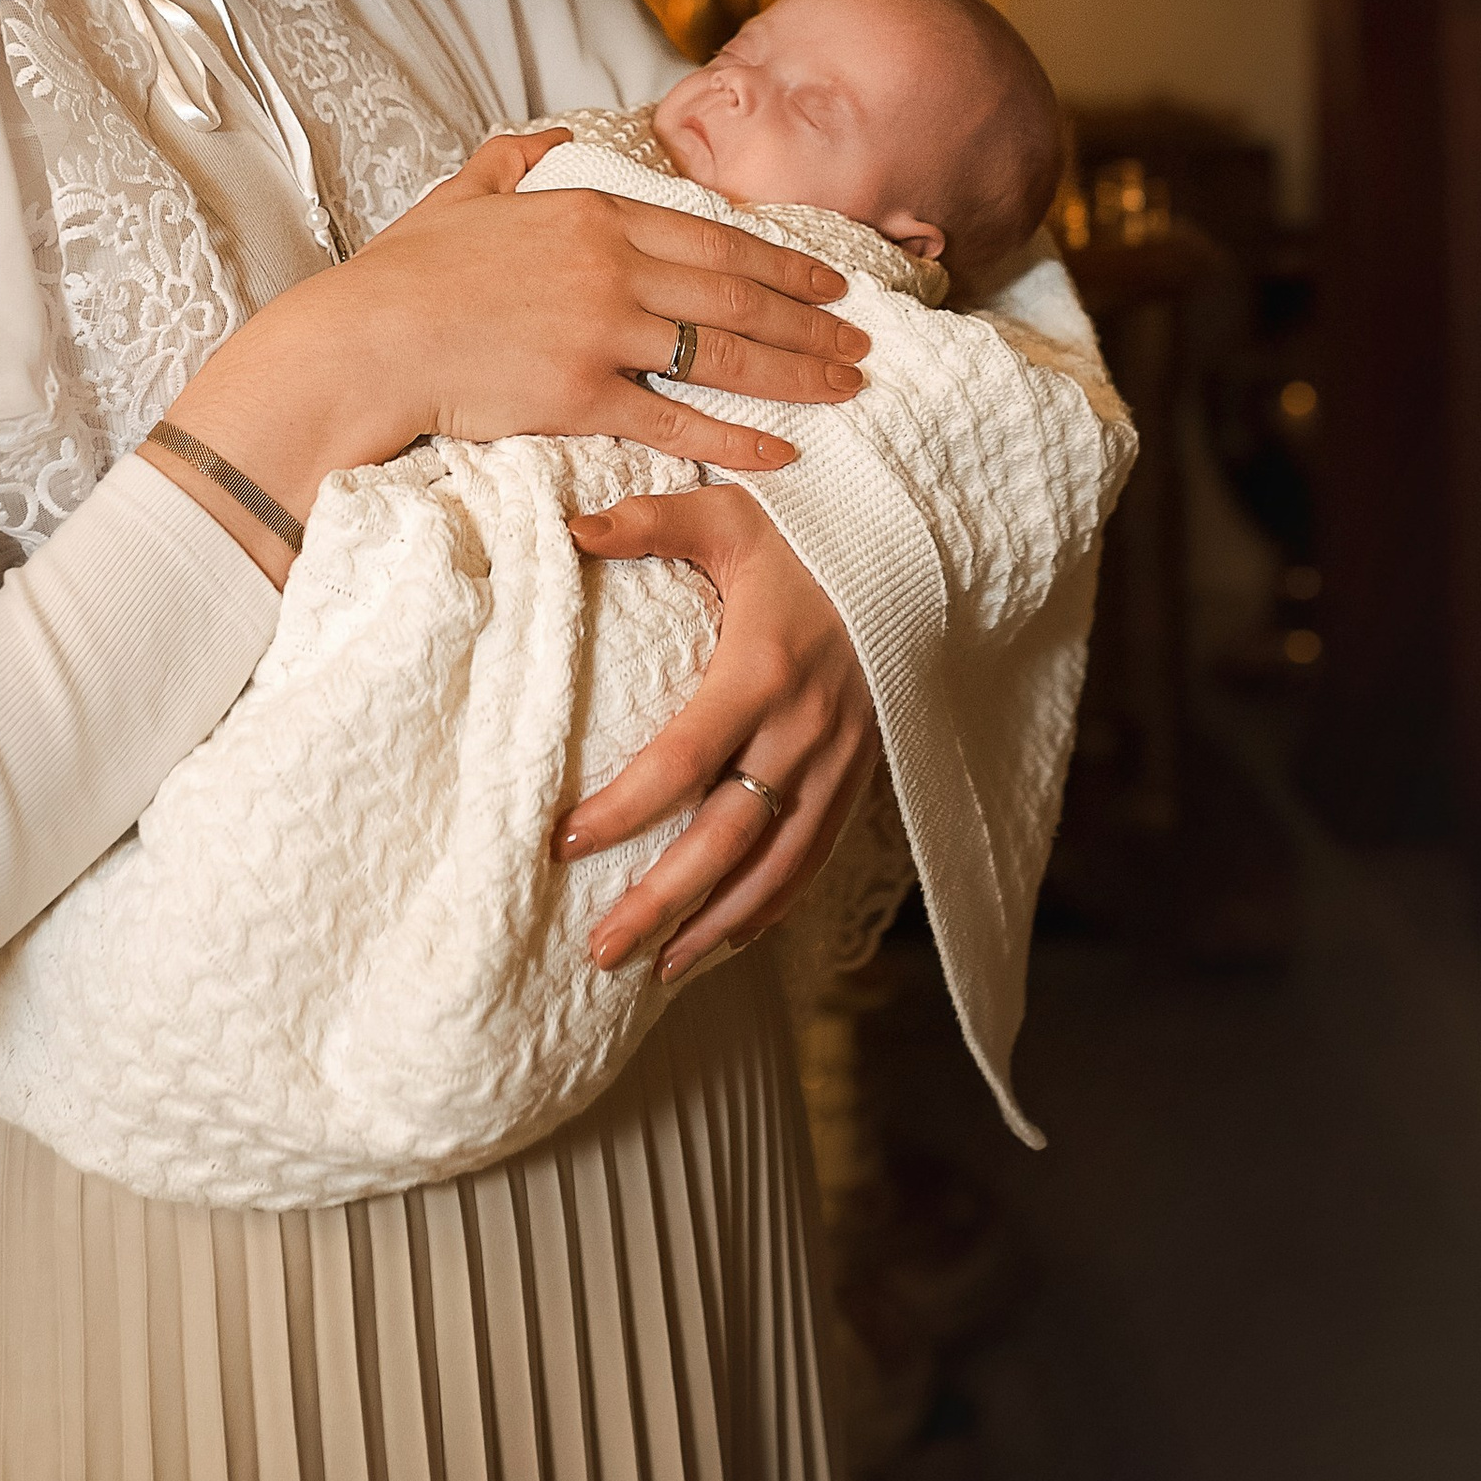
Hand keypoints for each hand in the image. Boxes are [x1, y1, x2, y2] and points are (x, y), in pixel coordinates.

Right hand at [163, 132, 871, 556]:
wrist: (364, 341)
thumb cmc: (404, 274)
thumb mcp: (461, 194)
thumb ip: (510, 159)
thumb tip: (544, 136)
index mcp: (590, 212)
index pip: (713, 237)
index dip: (782, 261)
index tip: (830, 280)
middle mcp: (610, 266)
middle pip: (736, 294)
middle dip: (812, 320)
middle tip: (864, 340)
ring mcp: (600, 331)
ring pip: (724, 352)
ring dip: (797, 372)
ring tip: (847, 388)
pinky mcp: (582, 396)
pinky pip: (678, 419)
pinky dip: (739, 437)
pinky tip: (784, 449)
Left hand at [553, 485, 880, 983]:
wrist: (916, 551)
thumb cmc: (810, 532)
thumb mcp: (732, 511)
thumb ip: (652, 521)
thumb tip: (572, 527)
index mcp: (764, 669)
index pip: (684, 759)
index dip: (624, 810)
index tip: (564, 844)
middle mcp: (805, 730)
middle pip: (727, 838)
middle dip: (663, 901)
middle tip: (600, 949)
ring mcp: (839, 761)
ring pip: (776, 868)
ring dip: (716, 926)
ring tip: (653, 968)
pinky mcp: (858, 776)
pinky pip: (814, 859)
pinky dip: (770, 907)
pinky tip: (724, 939)